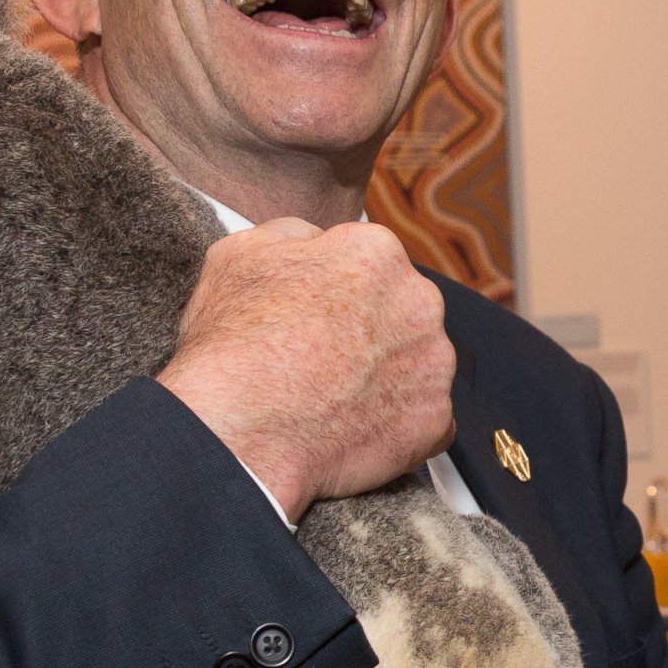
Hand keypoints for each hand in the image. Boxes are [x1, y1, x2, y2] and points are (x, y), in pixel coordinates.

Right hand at [157, 218, 453, 522]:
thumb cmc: (232, 343)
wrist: (239, 433)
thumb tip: (317, 241)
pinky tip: (357, 430)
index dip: (337, 294)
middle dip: (373, 331)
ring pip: (417, 363)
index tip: (314, 320)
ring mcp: (435, 362)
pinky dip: (398, 424)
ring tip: (338, 400)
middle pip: (402, 311)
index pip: (368, 264)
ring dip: (389, 377)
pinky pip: (424, 417)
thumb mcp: (241, 253)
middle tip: (326, 361)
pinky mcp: (436, 418)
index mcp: (376, 251)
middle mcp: (420, 299)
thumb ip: (294, 235)